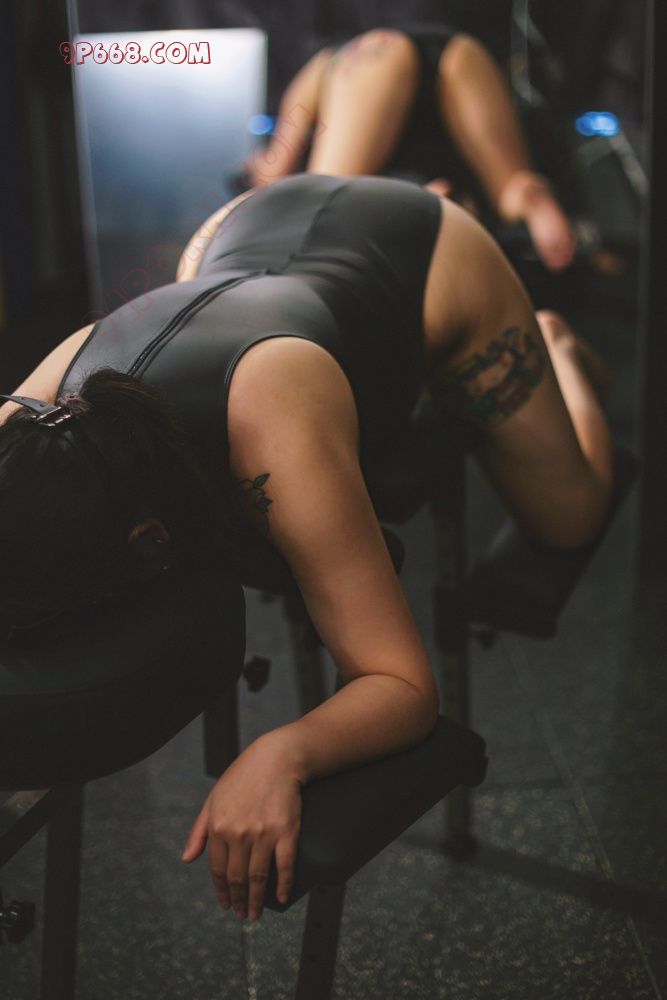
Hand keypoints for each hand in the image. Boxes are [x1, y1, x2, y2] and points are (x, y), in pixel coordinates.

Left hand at [181, 734, 303, 919]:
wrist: (276, 759)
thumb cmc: (243, 777)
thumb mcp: (213, 800)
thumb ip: (199, 831)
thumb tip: (187, 859)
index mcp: (219, 827)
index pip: (217, 870)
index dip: (221, 891)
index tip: (226, 904)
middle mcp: (239, 834)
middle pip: (237, 878)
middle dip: (239, 900)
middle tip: (243, 914)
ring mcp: (264, 834)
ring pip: (258, 877)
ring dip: (256, 900)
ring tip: (256, 913)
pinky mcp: (286, 831)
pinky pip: (285, 865)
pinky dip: (283, 885)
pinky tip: (281, 897)